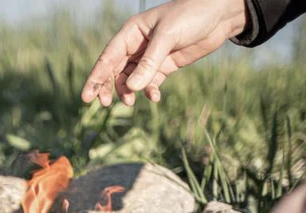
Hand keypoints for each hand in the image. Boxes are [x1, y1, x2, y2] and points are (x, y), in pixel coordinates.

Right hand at [82, 0, 247, 105]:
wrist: (221, 13)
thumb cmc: (192, 15)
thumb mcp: (168, 37)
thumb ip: (149, 63)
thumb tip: (131, 89)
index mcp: (131, 33)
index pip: (107, 58)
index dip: (95, 78)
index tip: (87, 97)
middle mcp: (137, 45)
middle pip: (114, 71)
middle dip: (108, 88)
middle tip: (105, 104)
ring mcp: (150, 57)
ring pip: (130, 80)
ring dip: (128, 92)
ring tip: (132, 102)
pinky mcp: (164, 66)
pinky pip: (149, 83)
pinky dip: (149, 91)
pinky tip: (155, 97)